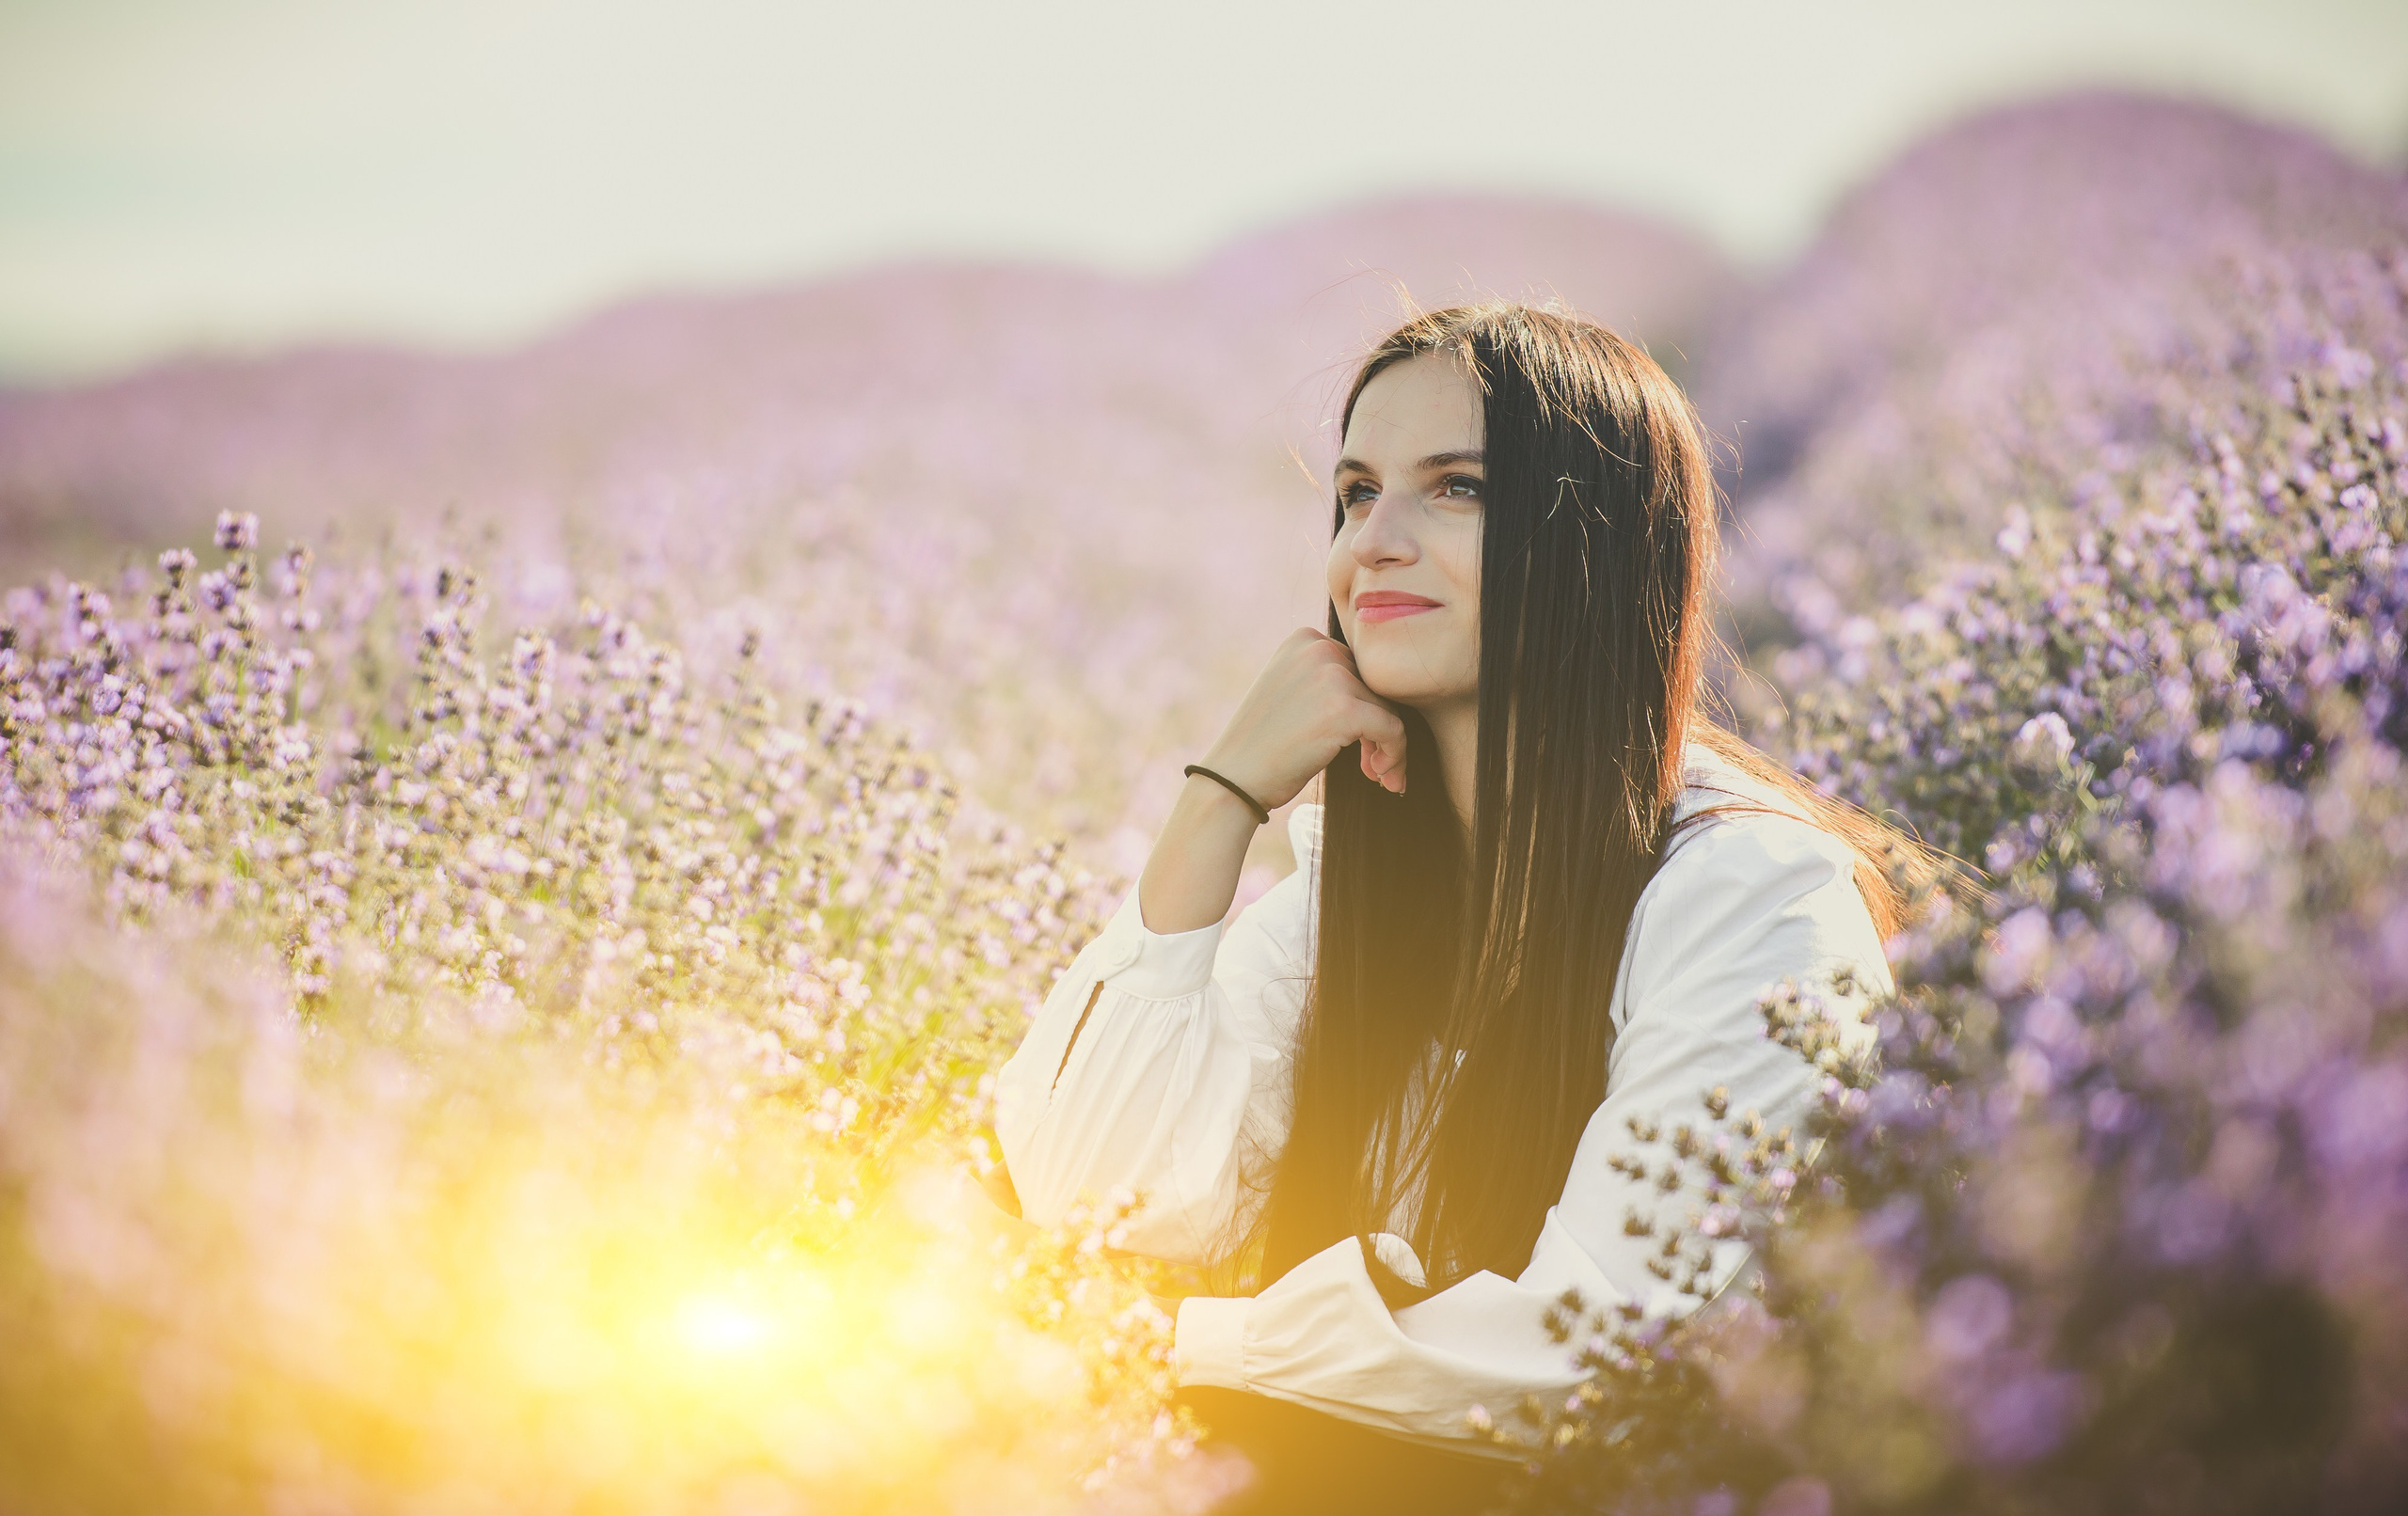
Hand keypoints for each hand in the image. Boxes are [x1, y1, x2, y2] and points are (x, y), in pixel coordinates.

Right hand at [1200, 628, 1407, 808]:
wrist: (1234, 778)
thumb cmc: (1263, 744)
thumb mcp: (1290, 690)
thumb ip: (1327, 678)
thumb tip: (1389, 694)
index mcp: (1305, 639)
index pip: (1359, 669)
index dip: (1364, 706)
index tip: (1357, 740)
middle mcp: (1319, 648)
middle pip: (1377, 688)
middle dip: (1379, 728)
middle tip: (1371, 764)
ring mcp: (1332, 676)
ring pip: (1389, 710)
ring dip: (1389, 747)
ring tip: (1376, 774)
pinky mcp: (1345, 709)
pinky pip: (1394, 730)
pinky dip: (1395, 756)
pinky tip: (1380, 777)